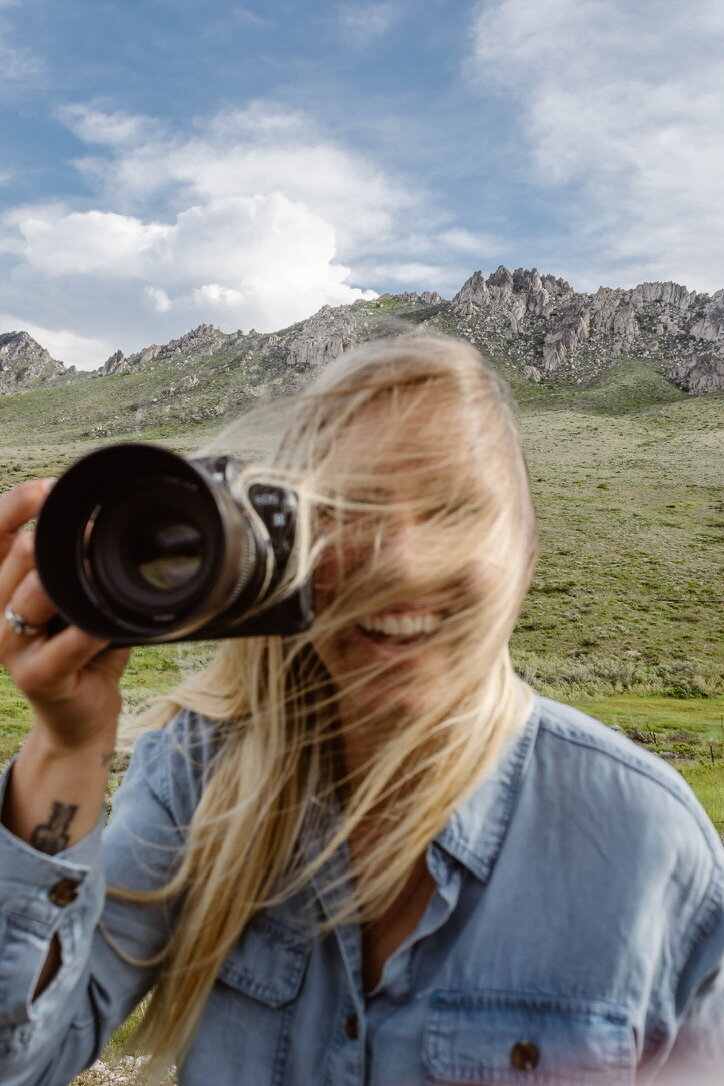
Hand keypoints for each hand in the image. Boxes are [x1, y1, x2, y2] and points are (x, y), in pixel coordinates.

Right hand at [0, 479, 129, 750]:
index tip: (50, 488)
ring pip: (34, 593)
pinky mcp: (36, 676)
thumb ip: (75, 562)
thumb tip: (103, 517)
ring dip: (71, 577)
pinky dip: (88, 630)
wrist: (80, 713)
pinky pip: (64, 645)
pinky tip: (104, 621)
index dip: (18, 502)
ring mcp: (11, 643)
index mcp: (1, 581)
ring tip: (97, 567)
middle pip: (18, 553)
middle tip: (92, 530)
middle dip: (57, 537)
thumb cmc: (81, 646)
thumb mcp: (75, 595)